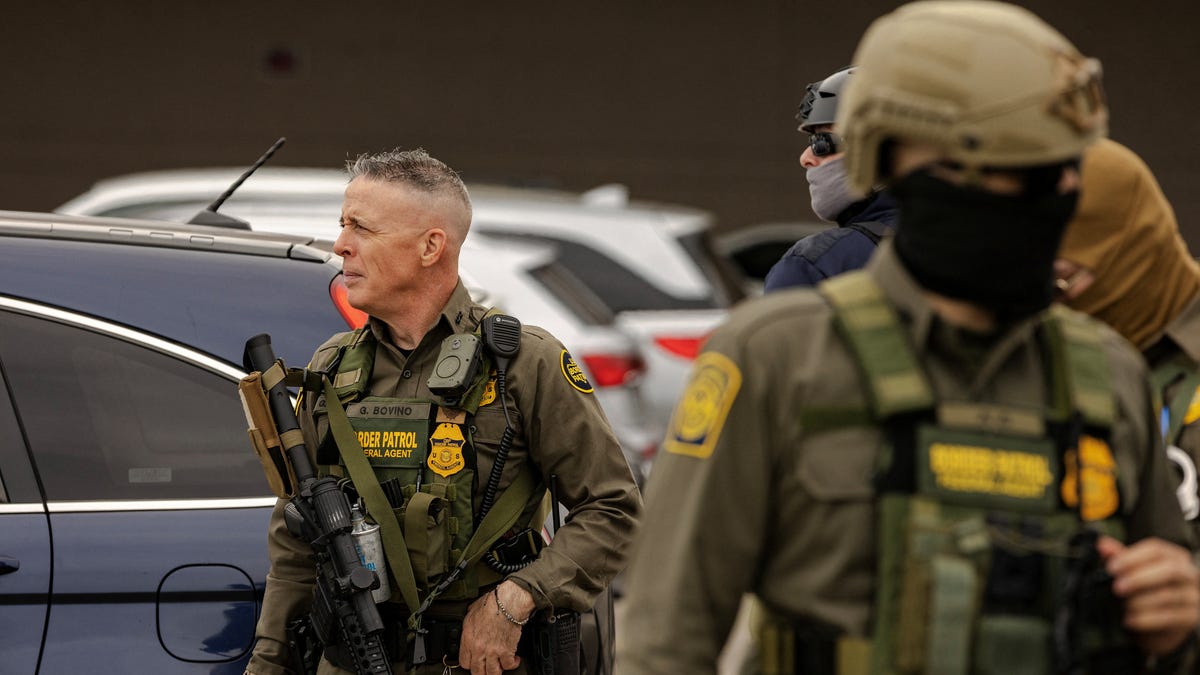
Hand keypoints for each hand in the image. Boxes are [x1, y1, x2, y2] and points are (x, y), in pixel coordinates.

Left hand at [458, 580, 534, 673]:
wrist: (507, 602)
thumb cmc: (492, 603)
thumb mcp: (472, 611)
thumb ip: (469, 623)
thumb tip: (470, 624)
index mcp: (468, 639)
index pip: (464, 662)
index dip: (470, 664)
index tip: (475, 663)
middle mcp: (479, 648)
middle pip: (477, 672)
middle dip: (482, 672)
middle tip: (486, 669)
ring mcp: (492, 651)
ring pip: (492, 673)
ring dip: (497, 671)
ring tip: (500, 667)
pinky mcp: (506, 651)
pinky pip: (508, 665)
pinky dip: (512, 664)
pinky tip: (514, 660)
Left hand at [1097, 535, 1199, 655]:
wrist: (1158, 624)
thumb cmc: (1144, 590)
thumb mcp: (1131, 571)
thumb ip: (1118, 556)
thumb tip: (1101, 544)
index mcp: (1174, 556)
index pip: (1156, 549)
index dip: (1132, 557)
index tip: (1112, 567)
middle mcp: (1188, 574)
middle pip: (1169, 569)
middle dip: (1140, 578)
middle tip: (1117, 587)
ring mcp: (1192, 596)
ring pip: (1168, 595)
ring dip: (1140, 601)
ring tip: (1122, 606)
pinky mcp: (1190, 618)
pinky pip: (1169, 617)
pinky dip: (1146, 619)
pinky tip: (1129, 620)